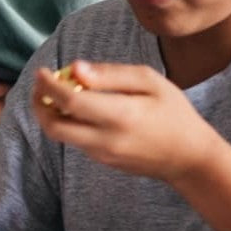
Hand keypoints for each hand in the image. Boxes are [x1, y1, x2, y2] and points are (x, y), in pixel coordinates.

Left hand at [31, 60, 215, 181]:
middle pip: (53, 126)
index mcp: (120, 115)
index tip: (42, 71)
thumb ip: (111, 74)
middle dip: (39, 103)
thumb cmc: (174, 113)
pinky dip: (67, 122)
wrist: (191, 158)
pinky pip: (75, 141)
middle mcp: (107, 139)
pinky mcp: (103, 161)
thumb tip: (75, 68)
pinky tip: (77, 107)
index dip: (49, 85)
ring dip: (50, 113)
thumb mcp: (150, 82)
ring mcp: (103, 155)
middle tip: (41, 84)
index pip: (70, 101)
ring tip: (56, 92)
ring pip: (60, 135)